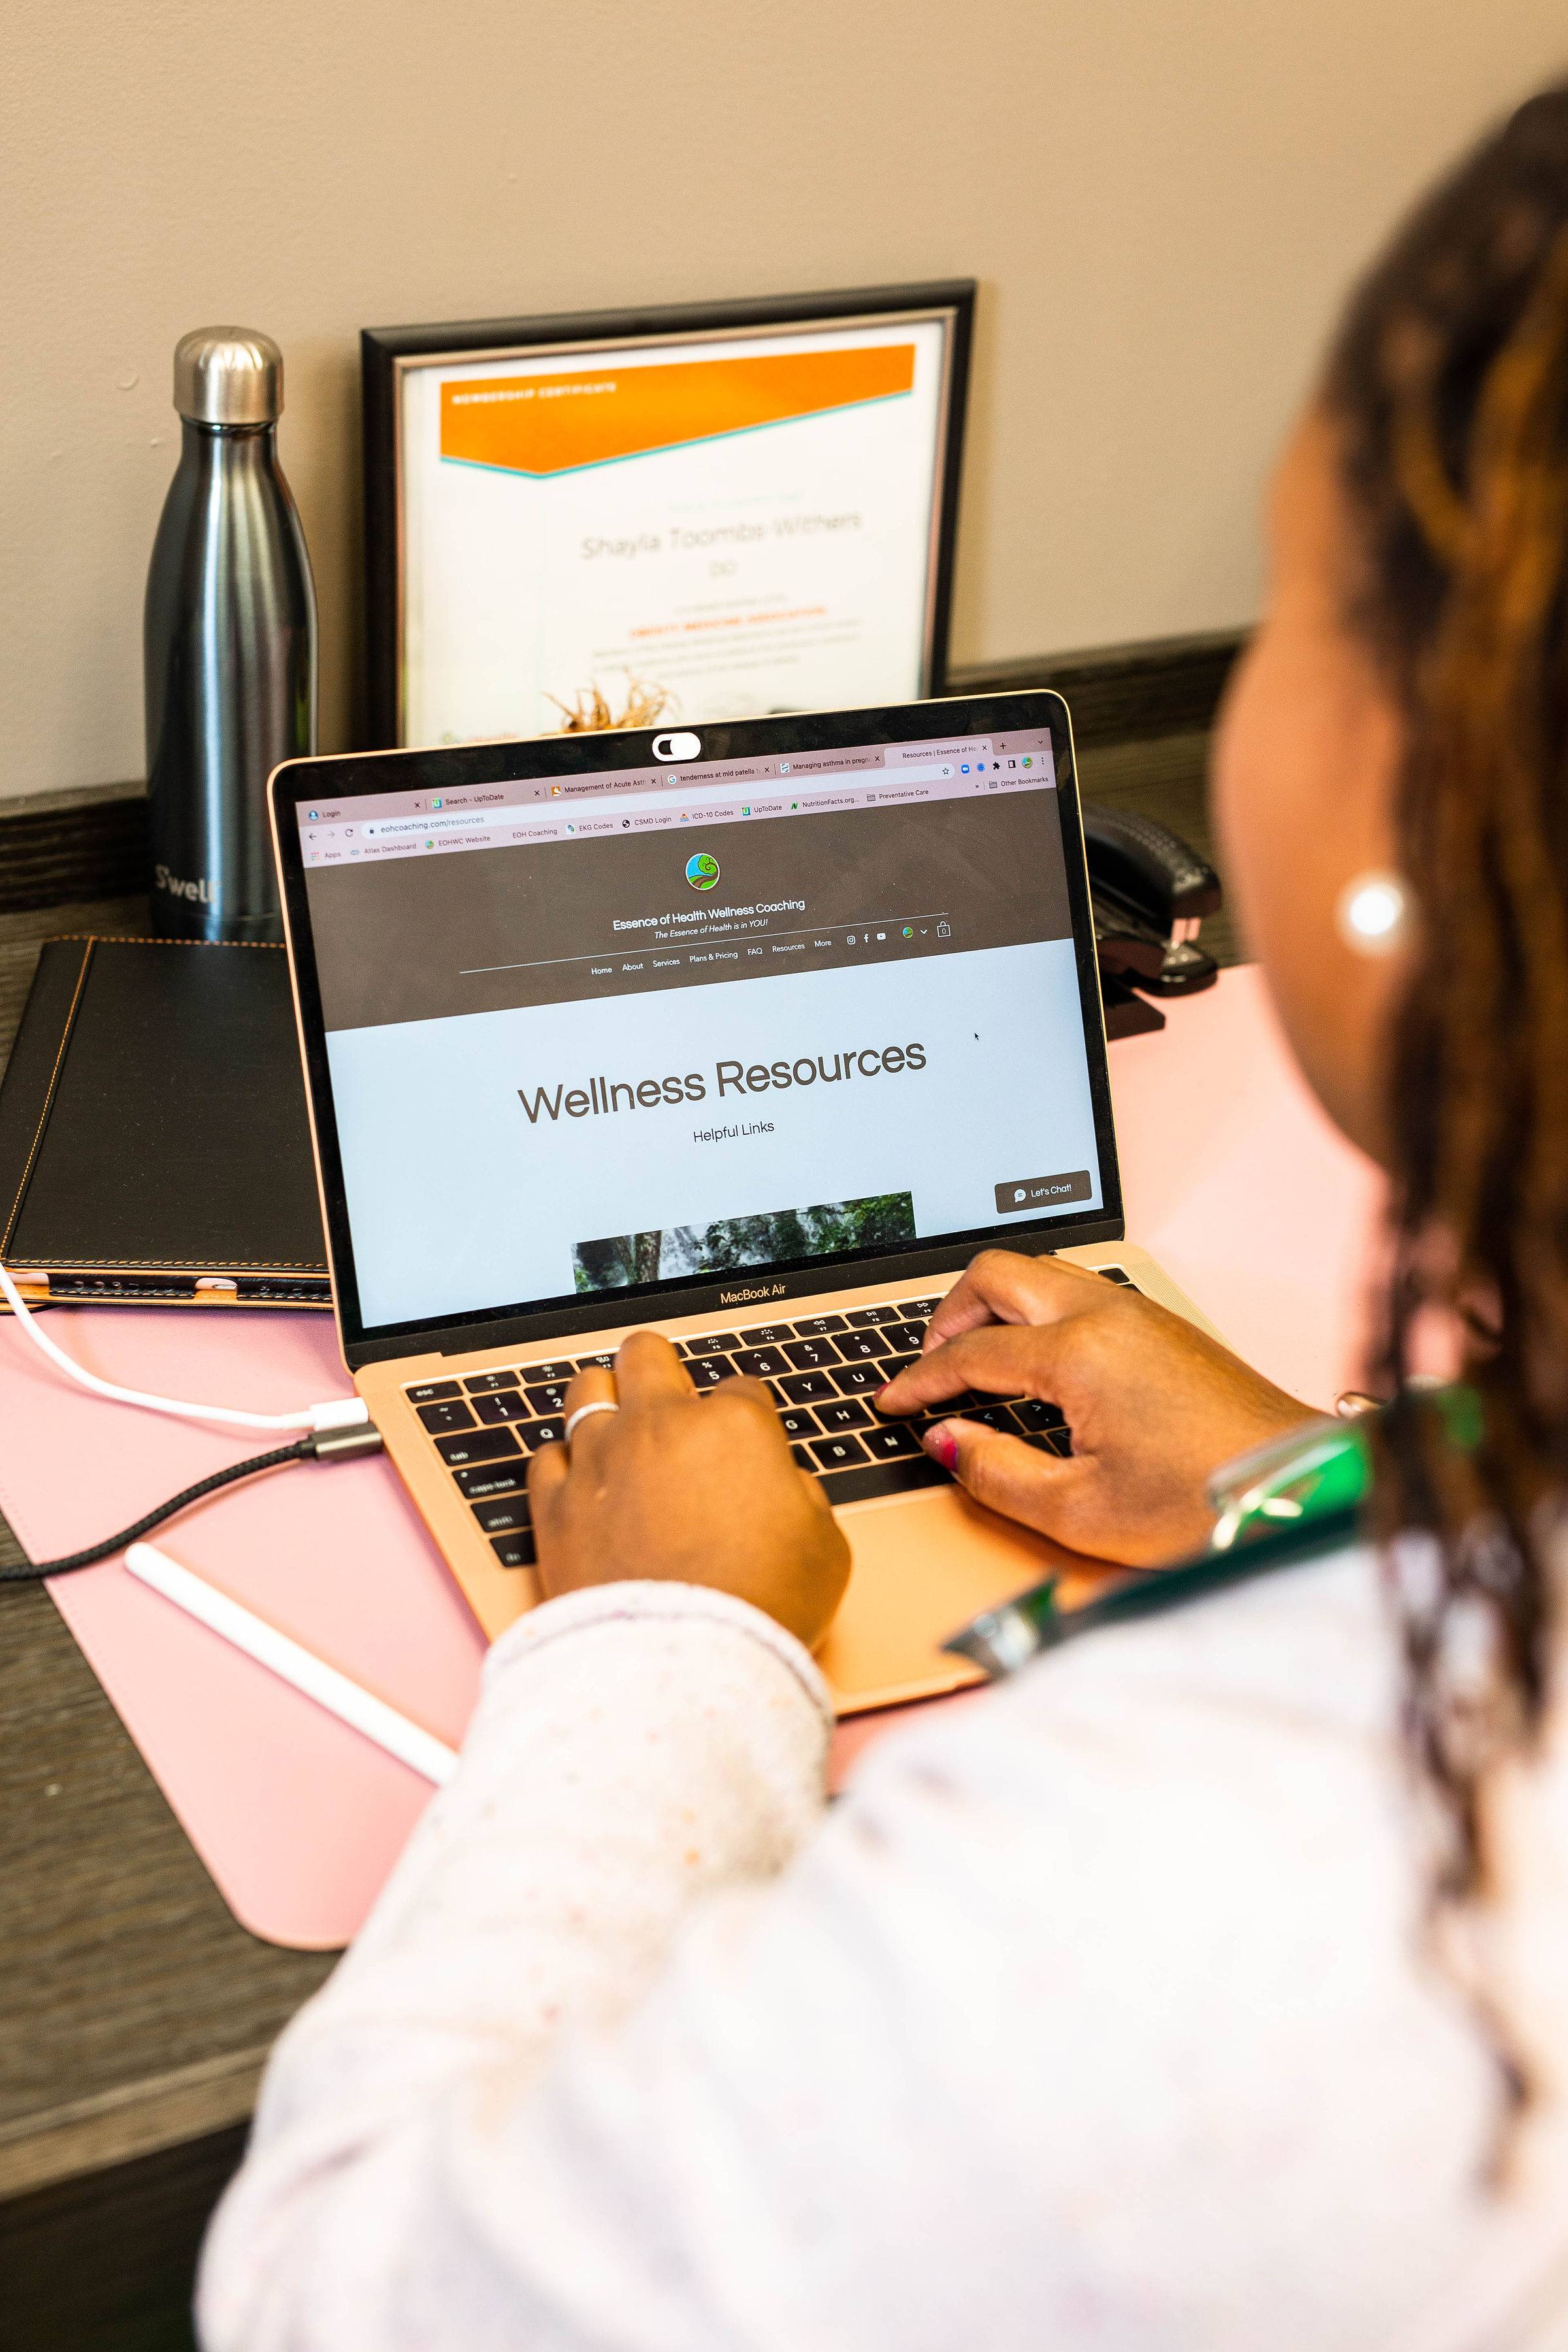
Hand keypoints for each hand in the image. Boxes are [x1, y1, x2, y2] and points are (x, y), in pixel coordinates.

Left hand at [528, 1331, 850, 1646]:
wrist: (681, 1666)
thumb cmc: (759, 1609)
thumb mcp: (825, 1549)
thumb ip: (802, 1496)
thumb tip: (782, 1486)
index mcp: (734, 1427)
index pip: (741, 1389)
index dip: (747, 1418)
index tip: (744, 1447)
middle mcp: (660, 1428)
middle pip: (647, 1353)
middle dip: (660, 1368)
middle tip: (668, 1397)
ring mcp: (600, 1460)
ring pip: (586, 1388)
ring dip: (605, 1402)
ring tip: (618, 1430)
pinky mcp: (554, 1503)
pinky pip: (547, 1455)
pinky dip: (565, 1463)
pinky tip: (584, 1483)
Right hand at [875, 1251, 1316, 1565]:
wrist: (1298, 1489)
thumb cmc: (1206, 1503)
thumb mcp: (1080, 1511)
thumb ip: (997, 1474)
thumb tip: (948, 1443)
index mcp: (1078, 1354)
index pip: (971, 1352)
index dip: (921, 1379)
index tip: (894, 1402)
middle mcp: (1107, 1315)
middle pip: (999, 1274)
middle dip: (950, 1313)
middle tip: (931, 1363)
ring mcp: (1139, 1313)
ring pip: (1042, 1272)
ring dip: (998, 1304)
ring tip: (978, 1358)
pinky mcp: (1163, 1326)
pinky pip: (1079, 1291)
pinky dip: (1039, 1312)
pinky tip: (1037, 1363)